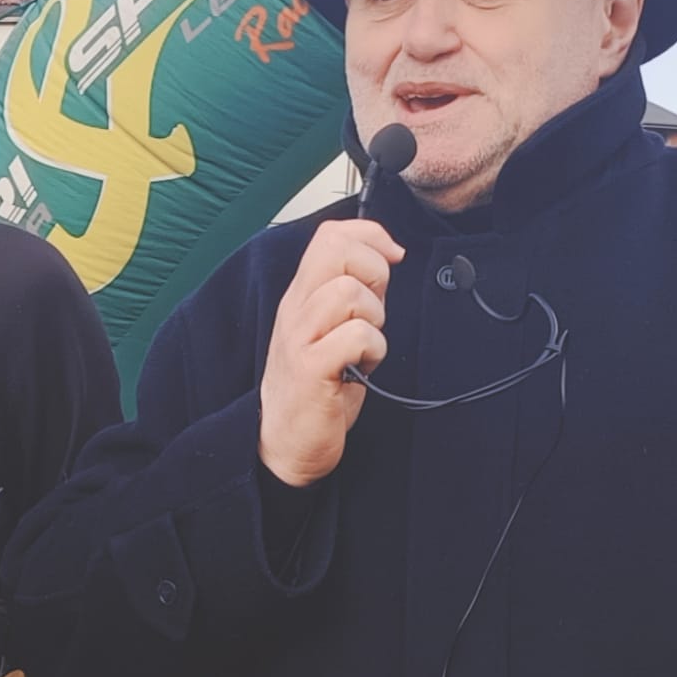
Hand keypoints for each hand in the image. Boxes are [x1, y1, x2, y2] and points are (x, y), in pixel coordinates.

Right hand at [258, 219, 405, 488]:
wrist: (284, 441)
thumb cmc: (314, 387)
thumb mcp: (330, 328)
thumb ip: (353, 293)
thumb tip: (386, 260)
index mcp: (302, 295)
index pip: (330, 235)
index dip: (370, 235)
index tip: (391, 257)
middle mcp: (296, 309)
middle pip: (336, 251)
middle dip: (373, 272)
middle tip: (375, 308)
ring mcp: (300, 337)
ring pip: (348, 293)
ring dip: (373, 318)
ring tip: (365, 346)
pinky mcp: (311, 369)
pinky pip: (355, 336)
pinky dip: (373, 350)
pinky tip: (363, 368)